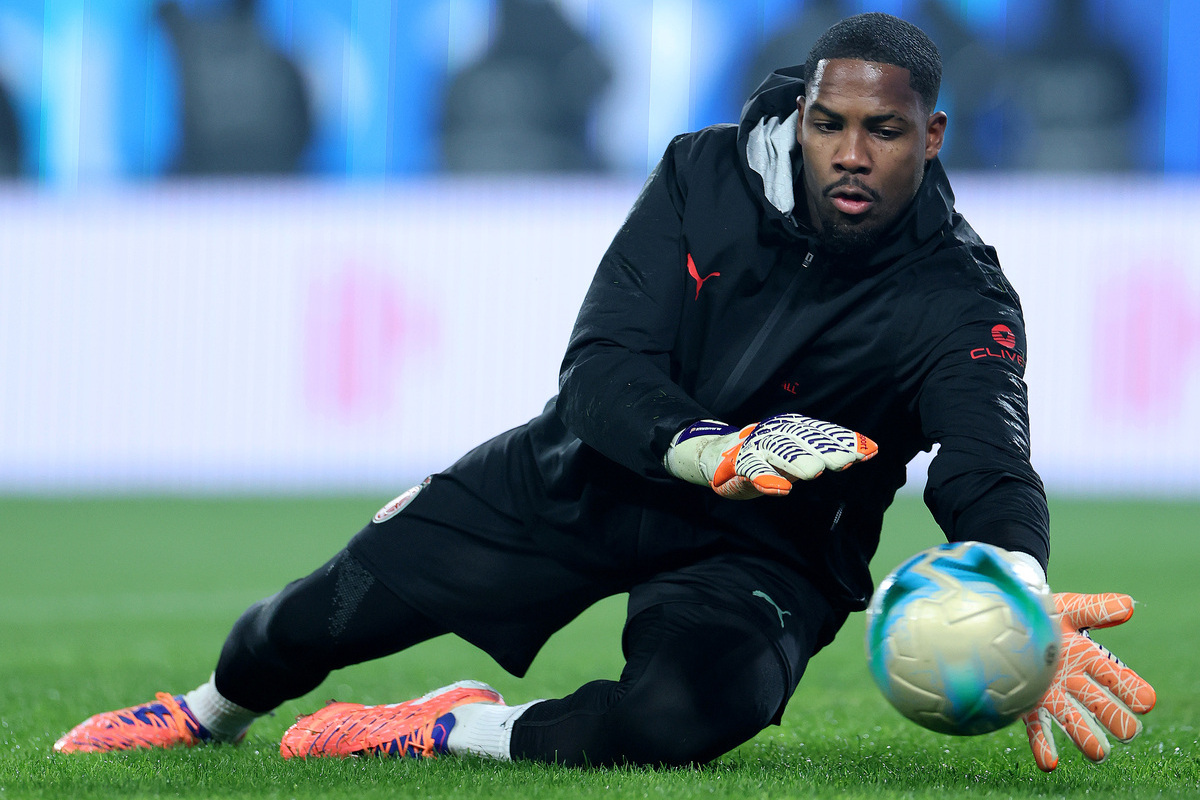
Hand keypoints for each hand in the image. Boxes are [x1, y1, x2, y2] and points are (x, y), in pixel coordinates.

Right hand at [664, 414, 876, 498]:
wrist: (719, 454)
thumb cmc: (769, 455)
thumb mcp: (800, 452)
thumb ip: (828, 451)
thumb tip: (870, 450)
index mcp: (793, 427)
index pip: (822, 432)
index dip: (844, 440)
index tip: (868, 451)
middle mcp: (775, 432)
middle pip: (803, 440)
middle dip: (825, 450)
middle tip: (846, 461)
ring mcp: (756, 448)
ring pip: (778, 452)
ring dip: (795, 461)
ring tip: (814, 473)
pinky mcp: (738, 466)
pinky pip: (753, 472)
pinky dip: (765, 479)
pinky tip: (780, 489)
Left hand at [1022, 592, 1156, 771]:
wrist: (1009, 618)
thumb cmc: (1043, 611)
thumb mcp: (1069, 607)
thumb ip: (1096, 609)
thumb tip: (1129, 606)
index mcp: (1089, 659)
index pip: (1115, 675)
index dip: (1131, 688)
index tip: (1146, 701)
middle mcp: (1075, 682)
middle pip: (1099, 703)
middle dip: (1114, 718)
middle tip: (1128, 732)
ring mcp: (1054, 697)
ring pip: (1073, 720)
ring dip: (1085, 737)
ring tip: (1098, 753)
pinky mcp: (1030, 706)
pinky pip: (1037, 729)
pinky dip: (1043, 746)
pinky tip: (1048, 764)